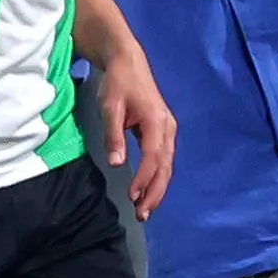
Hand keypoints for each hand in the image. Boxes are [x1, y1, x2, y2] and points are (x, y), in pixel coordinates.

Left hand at [97, 43, 176, 218]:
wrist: (129, 63)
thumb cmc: (118, 83)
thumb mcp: (110, 107)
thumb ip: (113, 135)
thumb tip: (117, 164)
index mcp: (156, 121)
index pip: (153, 157)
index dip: (144, 179)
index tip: (133, 197)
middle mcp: (168, 128)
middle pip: (165, 167)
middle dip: (155, 193)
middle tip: (141, 215)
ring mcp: (168, 131)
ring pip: (166, 166)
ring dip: (157, 189)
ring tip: (144, 210)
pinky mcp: (163, 133)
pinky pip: (163, 160)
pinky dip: (157, 178)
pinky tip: (147, 191)